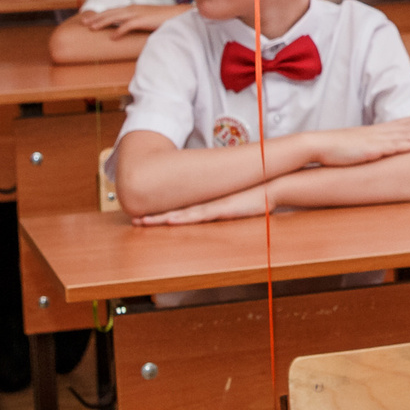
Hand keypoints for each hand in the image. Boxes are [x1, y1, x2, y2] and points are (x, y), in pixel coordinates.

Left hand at [78, 3, 181, 33]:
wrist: (180, 15)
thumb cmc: (165, 18)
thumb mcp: (147, 18)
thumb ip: (136, 21)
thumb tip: (127, 29)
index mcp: (134, 8)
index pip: (113, 10)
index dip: (100, 14)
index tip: (89, 19)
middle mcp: (133, 8)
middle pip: (110, 12)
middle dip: (96, 17)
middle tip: (83, 22)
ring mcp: (138, 13)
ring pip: (115, 17)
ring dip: (102, 22)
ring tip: (91, 28)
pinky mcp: (144, 20)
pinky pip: (128, 25)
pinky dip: (119, 31)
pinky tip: (112, 37)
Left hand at [133, 184, 267, 225]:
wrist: (273, 187)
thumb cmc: (258, 197)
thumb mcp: (238, 207)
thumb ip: (226, 209)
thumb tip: (220, 213)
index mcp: (209, 206)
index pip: (181, 212)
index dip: (162, 216)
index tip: (146, 218)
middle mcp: (207, 205)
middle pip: (175, 213)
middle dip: (154, 218)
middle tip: (135, 221)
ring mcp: (213, 206)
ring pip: (181, 215)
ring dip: (161, 219)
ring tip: (142, 222)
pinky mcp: (222, 210)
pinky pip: (198, 216)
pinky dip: (182, 219)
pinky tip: (170, 221)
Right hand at [306, 112, 409, 167]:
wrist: (318, 145)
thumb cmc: (333, 148)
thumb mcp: (353, 144)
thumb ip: (365, 145)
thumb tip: (372, 149)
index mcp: (374, 132)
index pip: (399, 124)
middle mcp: (378, 133)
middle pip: (407, 127)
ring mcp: (376, 141)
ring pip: (405, 135)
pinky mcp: (372, 150)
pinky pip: (394, 147)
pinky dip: (409, 144)